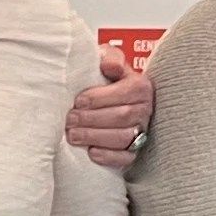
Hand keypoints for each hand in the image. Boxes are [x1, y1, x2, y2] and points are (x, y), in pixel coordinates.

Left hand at [66, 45, 156, 171]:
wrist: (104, 95)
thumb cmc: (105, 77)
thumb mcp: (107, 59)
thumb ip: (110, 57)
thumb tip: (110, 66)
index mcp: (141, 86)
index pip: (126, 93)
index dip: (100, 99)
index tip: (79, 101)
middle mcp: (145, 110)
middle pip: (122, 117)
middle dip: (92, 119)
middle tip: (70, 119)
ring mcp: (141, 132)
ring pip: (123, 138)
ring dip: (95, 137)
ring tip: (73, 135)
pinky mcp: (134, 151)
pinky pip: (125, 158)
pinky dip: (108, 156)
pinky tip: (91, 152)